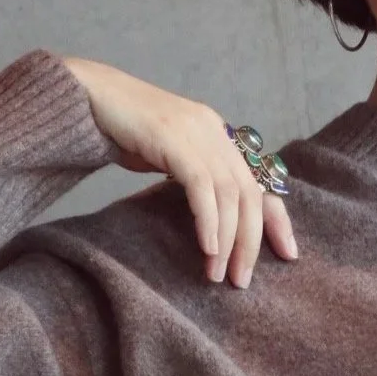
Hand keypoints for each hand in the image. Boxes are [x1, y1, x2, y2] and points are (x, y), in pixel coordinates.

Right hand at [60, 55, 297, 285]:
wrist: (88, 95)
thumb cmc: (125, 131)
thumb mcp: (171, 156)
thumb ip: (196, 178)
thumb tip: (214, 219)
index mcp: (221, 135)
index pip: (262, 182)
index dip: (278, 219)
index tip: (289, 254)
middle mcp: (217, 131)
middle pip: (251, 193)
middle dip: (252, 241)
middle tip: (243, 279)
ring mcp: (197, 132)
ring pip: (229, 194)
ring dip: (227, 240)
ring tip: (218, 274)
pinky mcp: (174, 138)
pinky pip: (201, 187)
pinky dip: (208, 221)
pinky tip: (207, 248)